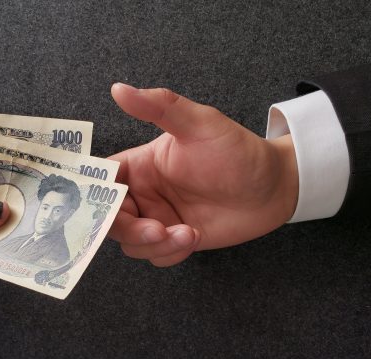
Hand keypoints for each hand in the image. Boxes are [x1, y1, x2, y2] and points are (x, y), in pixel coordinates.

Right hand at [108, 83, 298, 265]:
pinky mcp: (176, 240)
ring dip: (153, 244)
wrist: (275, 187)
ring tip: (186, 232)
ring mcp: (159, 218)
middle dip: (128, 229)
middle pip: (110, 219)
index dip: (95, 195)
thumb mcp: (200, 124)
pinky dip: (169, 253)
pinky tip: (193, 237)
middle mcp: (144, 193)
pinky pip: (156, 256)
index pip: (101, 181)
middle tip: (156, 229)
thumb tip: (118, 89)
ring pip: (131, 243)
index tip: (105, 206)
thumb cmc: (238, 151)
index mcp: (141, 165)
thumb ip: (159, 107)